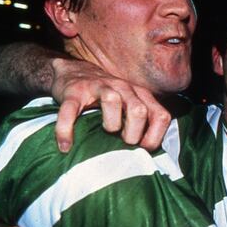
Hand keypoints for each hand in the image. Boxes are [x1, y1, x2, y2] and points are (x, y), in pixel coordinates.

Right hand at [50, 58, 170, 152]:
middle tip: (123, 143)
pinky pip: (70, 111)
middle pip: (139, 110)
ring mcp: (98, 87)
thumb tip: (146, 154)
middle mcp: (123, 88)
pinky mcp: (74, 92)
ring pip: (112, 100)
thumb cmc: (106, 98)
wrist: (73, 71)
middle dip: (134, 133)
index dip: (154, 137)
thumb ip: (142, 123)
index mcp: (140, 95)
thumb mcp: (130, 106)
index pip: (161, 116)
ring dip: (111, 123)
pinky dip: (66, 130)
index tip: (142, 148)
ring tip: (103, 134)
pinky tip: (65, 146)